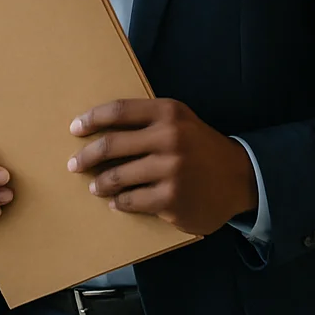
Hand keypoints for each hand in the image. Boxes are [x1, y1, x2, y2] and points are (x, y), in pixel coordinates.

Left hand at [68, 98, 257, 236]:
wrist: (240, 178)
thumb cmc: (201, 147)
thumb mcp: (181, 121)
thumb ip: (148, 120)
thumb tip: (100, 129)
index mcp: (169, 113)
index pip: (119, 111)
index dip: (92, 119)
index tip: (75, 129)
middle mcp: (169, 138)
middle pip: (111, 145)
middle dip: (86, 157)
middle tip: (74, 164)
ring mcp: (171, 171)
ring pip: (117, 177)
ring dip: (100, 184)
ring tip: (95, 187)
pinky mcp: (171, 199)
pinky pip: (131, 201)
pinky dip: (119, 202)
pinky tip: (117, 202)